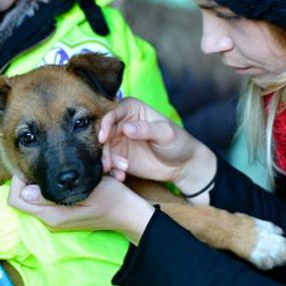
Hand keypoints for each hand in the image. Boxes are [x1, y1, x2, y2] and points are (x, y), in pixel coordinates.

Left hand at [9, 176, 154, 243]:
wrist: (129, 213)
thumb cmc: (113, 199)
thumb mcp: (88, 191)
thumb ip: (54, 195)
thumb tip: (26, 192)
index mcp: (53, 216)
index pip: (16, 200)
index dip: (17, 181)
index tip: (30, 164)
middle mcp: (50, 221)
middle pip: (22, 199)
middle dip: (28, 180)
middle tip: (42, 162)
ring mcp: (56, 220)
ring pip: (33, 199)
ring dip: (40, 183)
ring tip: (54, 169)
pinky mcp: (62, 217)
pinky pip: (44, 201)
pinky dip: (48, 189)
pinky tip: (62, 178)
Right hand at [99, 97, 216, 197]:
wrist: (183, 165)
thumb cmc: (178, 142)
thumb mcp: (166, 134)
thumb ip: (147, 129)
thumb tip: (127, 128)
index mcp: (132, 109)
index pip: (112, 112)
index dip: (105, 124)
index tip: (103, 138)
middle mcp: (121, 123)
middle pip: (102, 132)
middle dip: (103, 147)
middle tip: (108, 162)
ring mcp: (118, 140)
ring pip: (103, 149)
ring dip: (107, 161)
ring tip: (121, 170)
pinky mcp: (118, 157)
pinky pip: (108, 163)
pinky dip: (111, 171)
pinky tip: (121, 176)